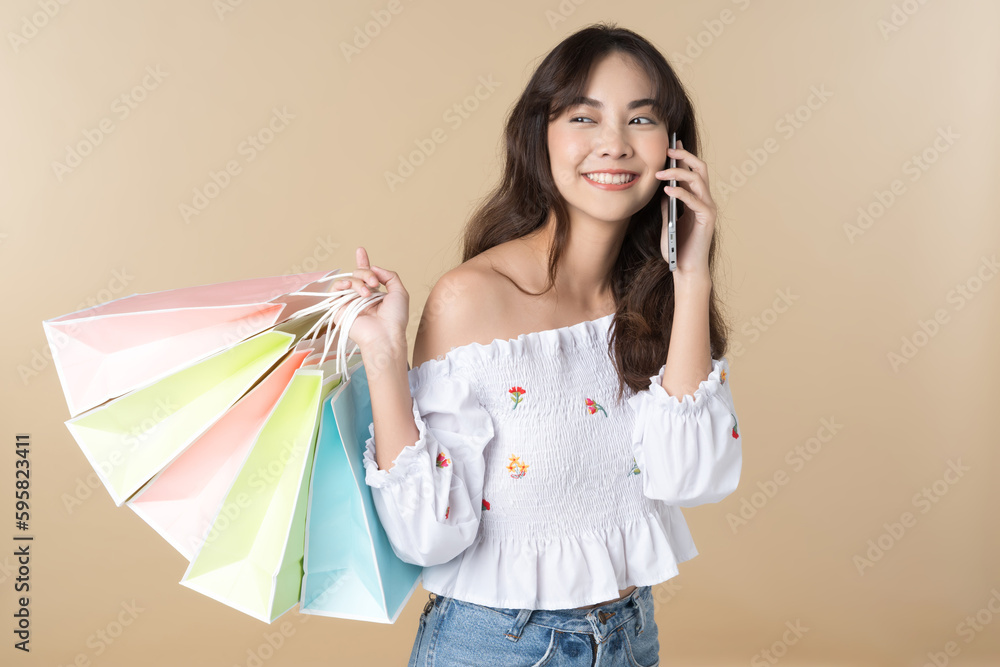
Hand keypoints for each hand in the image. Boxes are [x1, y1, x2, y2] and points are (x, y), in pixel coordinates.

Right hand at [328, 246, 408, 350]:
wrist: (385, 335)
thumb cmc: (395, 318)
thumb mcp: (400, 292)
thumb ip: (389, 276)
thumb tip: (374, 267)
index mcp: (374, 294)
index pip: (366, 275)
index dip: (363, 262)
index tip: (361, 250)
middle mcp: (361, 297)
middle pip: (358, 274)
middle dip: (366, 274)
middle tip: (375, 284)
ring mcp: (350, 302)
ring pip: (348, 280)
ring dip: (358, 281)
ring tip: (367, 293)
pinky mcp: (339, 309)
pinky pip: (335, 290)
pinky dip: (341, 284)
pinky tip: (350, 288)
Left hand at [655, 139, 715, 280]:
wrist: (685, 268)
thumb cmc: (676, 246)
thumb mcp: (667, 220)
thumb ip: (668, 204)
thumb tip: (662, 186)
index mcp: (697, 198)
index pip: (693, 170)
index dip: (683, 156)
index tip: (671, 143)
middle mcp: (705, 200)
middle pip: (700, 168)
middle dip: (684, 156)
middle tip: (668, 149)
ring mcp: (708, 208)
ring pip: (698, 180)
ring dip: (678, 173)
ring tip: (661, 172)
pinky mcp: (707, 219)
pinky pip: (695, 200)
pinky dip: (680, 192)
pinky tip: (666, 190)